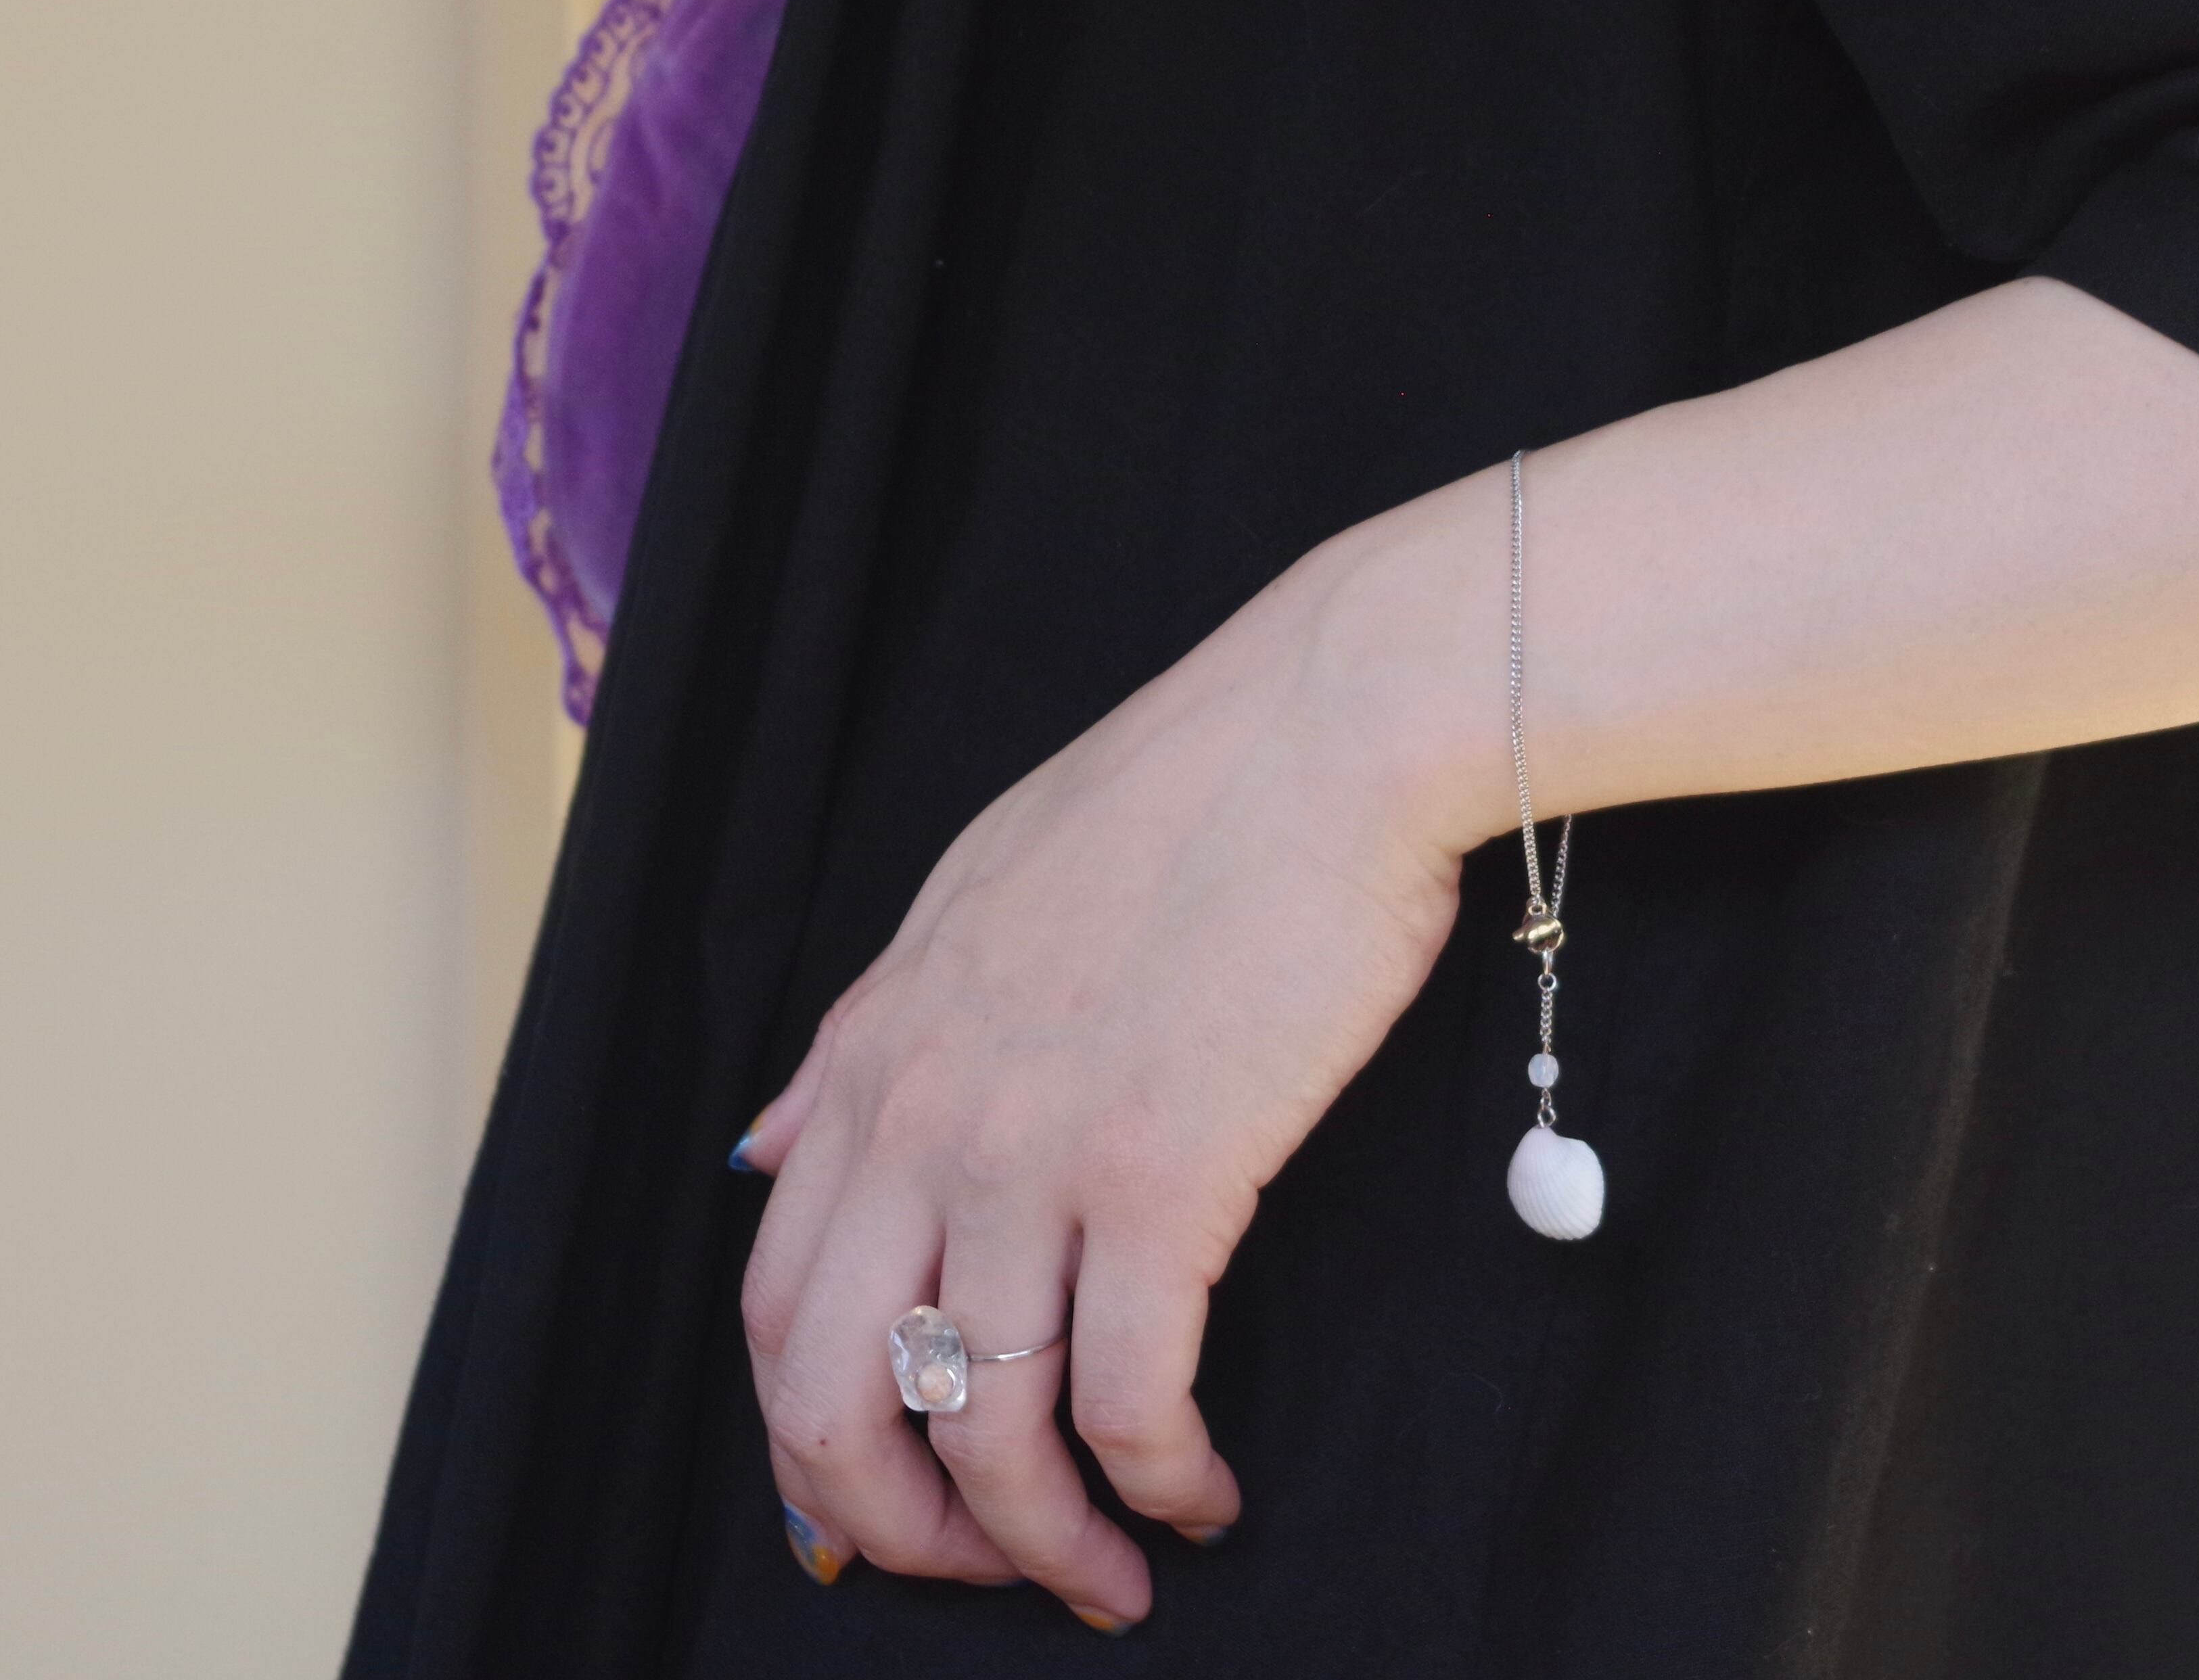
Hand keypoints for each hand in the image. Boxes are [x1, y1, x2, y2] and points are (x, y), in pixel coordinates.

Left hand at [732, 533, 1479, 1630]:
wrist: (1328, 725)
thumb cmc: (1184, 793)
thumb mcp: (973, 892)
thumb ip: (865, 1035)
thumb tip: (769, 1146)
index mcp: (877, 1044)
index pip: (775, 1299)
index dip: (807, 1438)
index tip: (869, 1504)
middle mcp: (926, 1110)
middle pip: (835, 1397)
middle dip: (890, 1531)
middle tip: (972, 1574)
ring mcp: (1036, 1148)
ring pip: (983, 1424)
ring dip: (1037, 1541)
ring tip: (1105, 1574)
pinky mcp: (1165, 1175)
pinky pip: (1127, 1395)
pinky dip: (1156, 1480)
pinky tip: (1196, 1492)